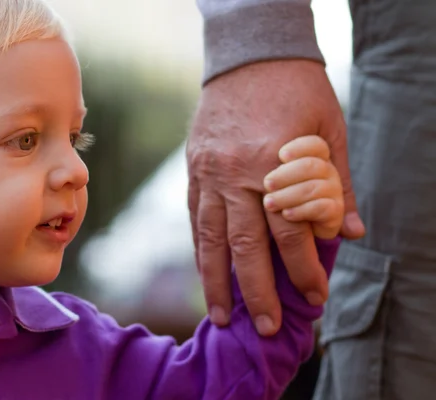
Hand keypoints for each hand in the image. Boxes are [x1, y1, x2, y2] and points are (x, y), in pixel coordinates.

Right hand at [187, 60, 364, 334]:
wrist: (248, 55)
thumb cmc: (296, 90)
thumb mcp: (328, 130)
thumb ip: (337, 185)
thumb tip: (349, 234)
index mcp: (273, 162)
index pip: (290, 228)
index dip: (304, 266)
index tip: (316, 296)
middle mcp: (235, 172)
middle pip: (245, 244)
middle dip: (257, 290)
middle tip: (266, 327)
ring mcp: (208, 172)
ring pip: (209, 237)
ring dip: (216, 281)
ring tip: (222, 316)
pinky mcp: (194, 170)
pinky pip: (194, 217)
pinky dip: (200, 250)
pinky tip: (206, 274)